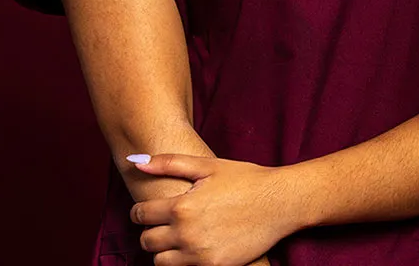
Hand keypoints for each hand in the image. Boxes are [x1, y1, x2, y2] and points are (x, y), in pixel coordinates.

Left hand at [127, 153, 297, 265]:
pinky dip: (184, 260)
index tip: (149, 211)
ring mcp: (199, 253)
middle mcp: (186, 233)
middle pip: (146, 241)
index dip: (141, 212)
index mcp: (181, 206)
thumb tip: (136, 162)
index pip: (140, 215)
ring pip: (160, 261)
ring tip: (179, 237)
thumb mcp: (209, 165)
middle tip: (165, 224)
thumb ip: (169, 163)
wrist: (281, 202)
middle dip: (151, 231)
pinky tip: (196, 247)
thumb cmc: (247, 180)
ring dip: (165, 249)